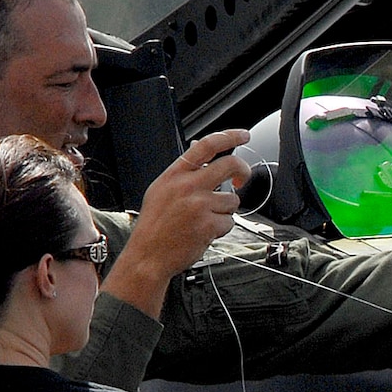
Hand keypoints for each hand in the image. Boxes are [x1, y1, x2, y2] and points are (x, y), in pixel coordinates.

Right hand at [100, 130, 249, 317]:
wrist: (148, 256)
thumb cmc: (154, 226)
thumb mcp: (161, 191)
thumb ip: (183, 174)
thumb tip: (203, 155)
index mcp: (175, 175)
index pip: (206, 146)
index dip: (229, 136)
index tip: (243, 135)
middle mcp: (188, 186)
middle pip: (229, 165)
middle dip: (243, 171)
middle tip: (242, 177)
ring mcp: (199, 205)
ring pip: (232, 200)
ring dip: (225, 211)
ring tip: (205, 220)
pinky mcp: (209, 224)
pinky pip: (229, 222)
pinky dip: (221, 229)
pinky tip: (204, 232)